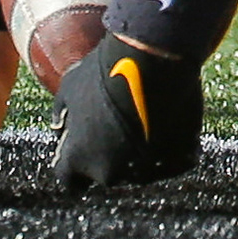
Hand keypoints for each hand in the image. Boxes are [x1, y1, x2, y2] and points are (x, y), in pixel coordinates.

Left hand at [50, 34, 203, 188]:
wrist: (153, 59)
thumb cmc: (108, 69)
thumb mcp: (71, 84)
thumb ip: (62, 112)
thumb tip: (60, 125)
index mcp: (78, 157)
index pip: (70, 179)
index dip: (76, 164)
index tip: (85, 149)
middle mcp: (110, 173)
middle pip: (107, 173)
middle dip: (111, 154)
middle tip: (121, 123)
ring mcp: (145, 171)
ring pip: (141, 169)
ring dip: (141, 152)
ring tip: (149, 116)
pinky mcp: (177, 162)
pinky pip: (172, 162)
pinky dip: (172, 148)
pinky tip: (171, 120)